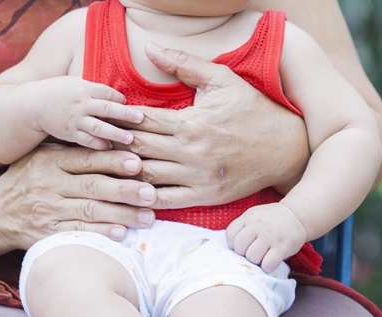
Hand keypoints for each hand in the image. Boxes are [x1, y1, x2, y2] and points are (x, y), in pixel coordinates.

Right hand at [0, 143, 156, 249]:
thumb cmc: (30, 179)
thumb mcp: (44, 157)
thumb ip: (73, 150)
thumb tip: (115, 139)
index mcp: (51, 162)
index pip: (85, 160)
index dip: (112, 161)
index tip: (137, 162)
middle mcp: (50, 185)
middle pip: (92, 187)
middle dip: (125, 190)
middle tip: (151, 193)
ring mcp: (49, 210)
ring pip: (90, 211)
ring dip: (121, 215)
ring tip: (148, 216)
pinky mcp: (48, 233)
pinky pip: (77, 232)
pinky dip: (100, 233)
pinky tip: (121, 233)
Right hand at [30, 76, 143, 149]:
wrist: (33, 105)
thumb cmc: (60, 92)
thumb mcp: (76, 82)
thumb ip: (96, 89)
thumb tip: (120, 96)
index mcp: (83, 87)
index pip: (107, 92)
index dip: (120, 99)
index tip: (131, 105)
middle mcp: (80, 103)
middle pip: (106, 109)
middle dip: (125, 114)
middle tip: (141, 119)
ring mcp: (74, 120)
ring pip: (98, 127)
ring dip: (115, 133)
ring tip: (130, 139)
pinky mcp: (69, 133)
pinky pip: (86, 140)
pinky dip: (99, 145)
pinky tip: (110, 148)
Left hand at [118, 44, 308, 208]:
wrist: (285, 148)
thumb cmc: (252, 110)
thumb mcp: (221, 80)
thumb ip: (184, 64)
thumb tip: (150, 49)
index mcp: (191, 123)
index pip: (142, 121)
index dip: (119, 119)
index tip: (105, 117)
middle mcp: (191, 153)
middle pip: (138, 149)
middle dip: (114, 144)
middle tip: (96, 142)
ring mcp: (197, 178)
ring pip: (146, 176)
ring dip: (123, 171)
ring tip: (105, 165)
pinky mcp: (205, 196)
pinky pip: (165, 201)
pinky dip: (143, 197)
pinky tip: (129, 190)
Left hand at [225, 203, 306, 272]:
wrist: (297, 215)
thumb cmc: (272, 219)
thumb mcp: (254, 215)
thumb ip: (242, 226)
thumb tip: (231, 245)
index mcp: (248, 217)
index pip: (230, 235)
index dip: (233, 244)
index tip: (242, 245)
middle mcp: (258, 226)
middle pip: (240, 247)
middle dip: (243, 253)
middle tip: (252, 252)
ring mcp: (270, 236)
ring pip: (252, 256)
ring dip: (256, 261)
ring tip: (262, 256)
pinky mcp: (282, 247)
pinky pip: (268, 263)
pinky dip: (267, 266)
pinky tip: (270, 261)